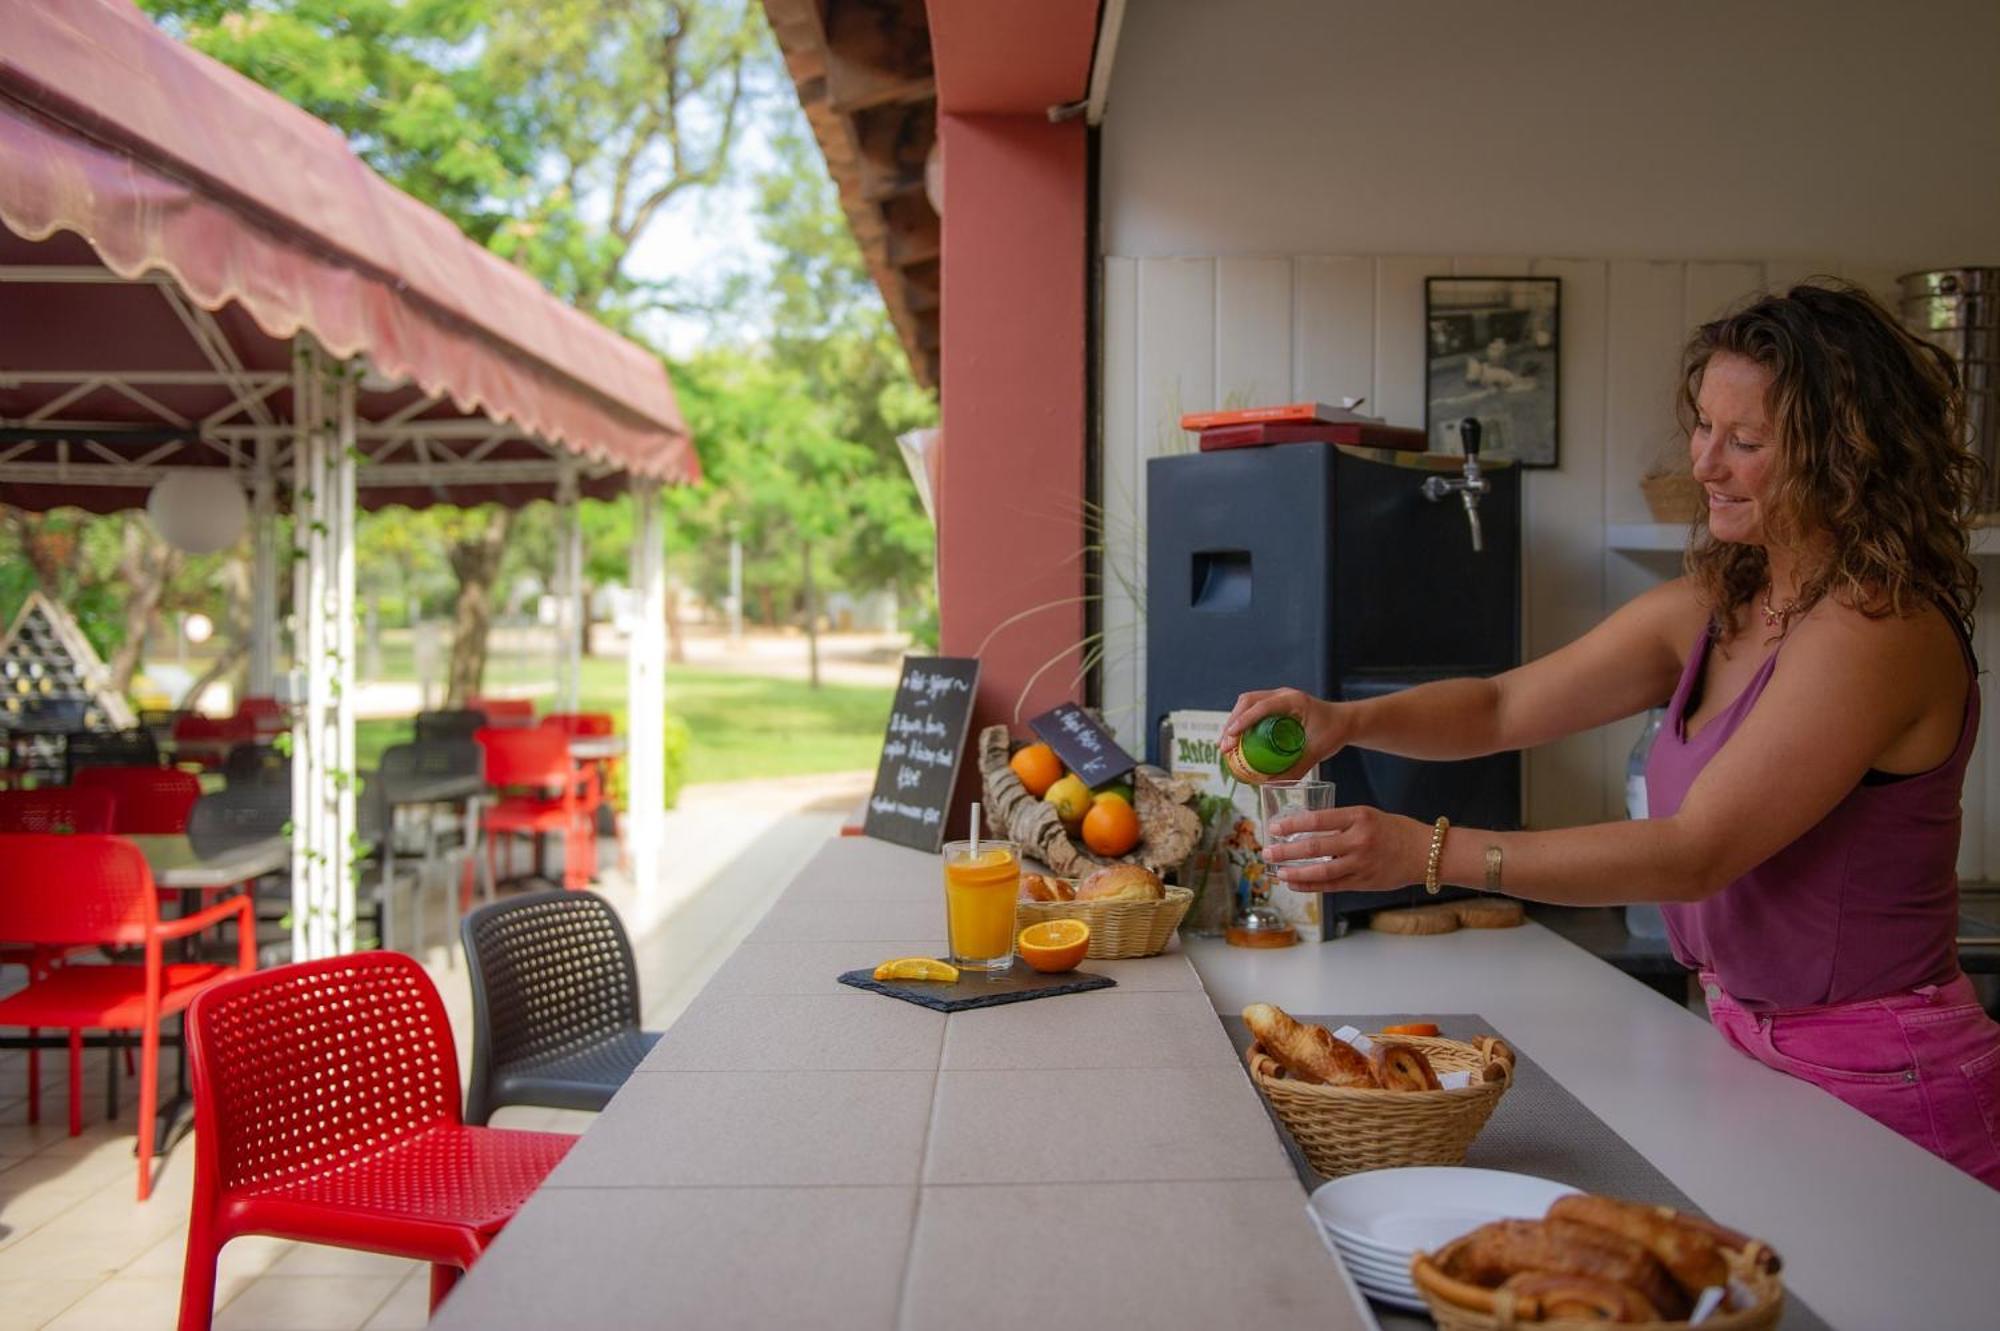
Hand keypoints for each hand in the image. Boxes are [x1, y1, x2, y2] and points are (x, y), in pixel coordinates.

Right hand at [1220, 687, 1350, 779]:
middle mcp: (1282, 695)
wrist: (1345, 721)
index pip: (1262, 707)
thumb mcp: (1317, 751)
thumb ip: (1297, 768)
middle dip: (1232, 723)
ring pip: (1246, 704)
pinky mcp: (1275, 705)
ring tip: (1225, 746)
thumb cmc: (1334, 732)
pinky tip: (1236, 741)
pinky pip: (1252, 709)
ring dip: (1233, 722)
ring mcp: (1277, 697)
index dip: (1243, 721)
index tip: (1230, 738)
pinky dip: (1241, 723)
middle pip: (1247, 702)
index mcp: (1293, 700)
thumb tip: (1271, 784)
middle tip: (1224, 747)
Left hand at [1262, 804, 1431, 893]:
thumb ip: (1340, 823)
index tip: (1274, 827)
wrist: (1426, 853)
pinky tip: (1295, 883)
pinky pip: (1331, 885)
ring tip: (1277, 872)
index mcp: (1359, 817)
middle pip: (1314, 847)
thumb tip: (1306, 831)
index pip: (1318, 819)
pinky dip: (1310, 885)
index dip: (1292, 825)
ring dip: (1295, 873)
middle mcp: (1359, 841)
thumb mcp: (1368, 816)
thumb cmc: (1394, 830)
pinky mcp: (1363, 882)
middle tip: (1267, 852)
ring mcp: (1361, 864)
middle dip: (1286, 852)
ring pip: (1321, 871)